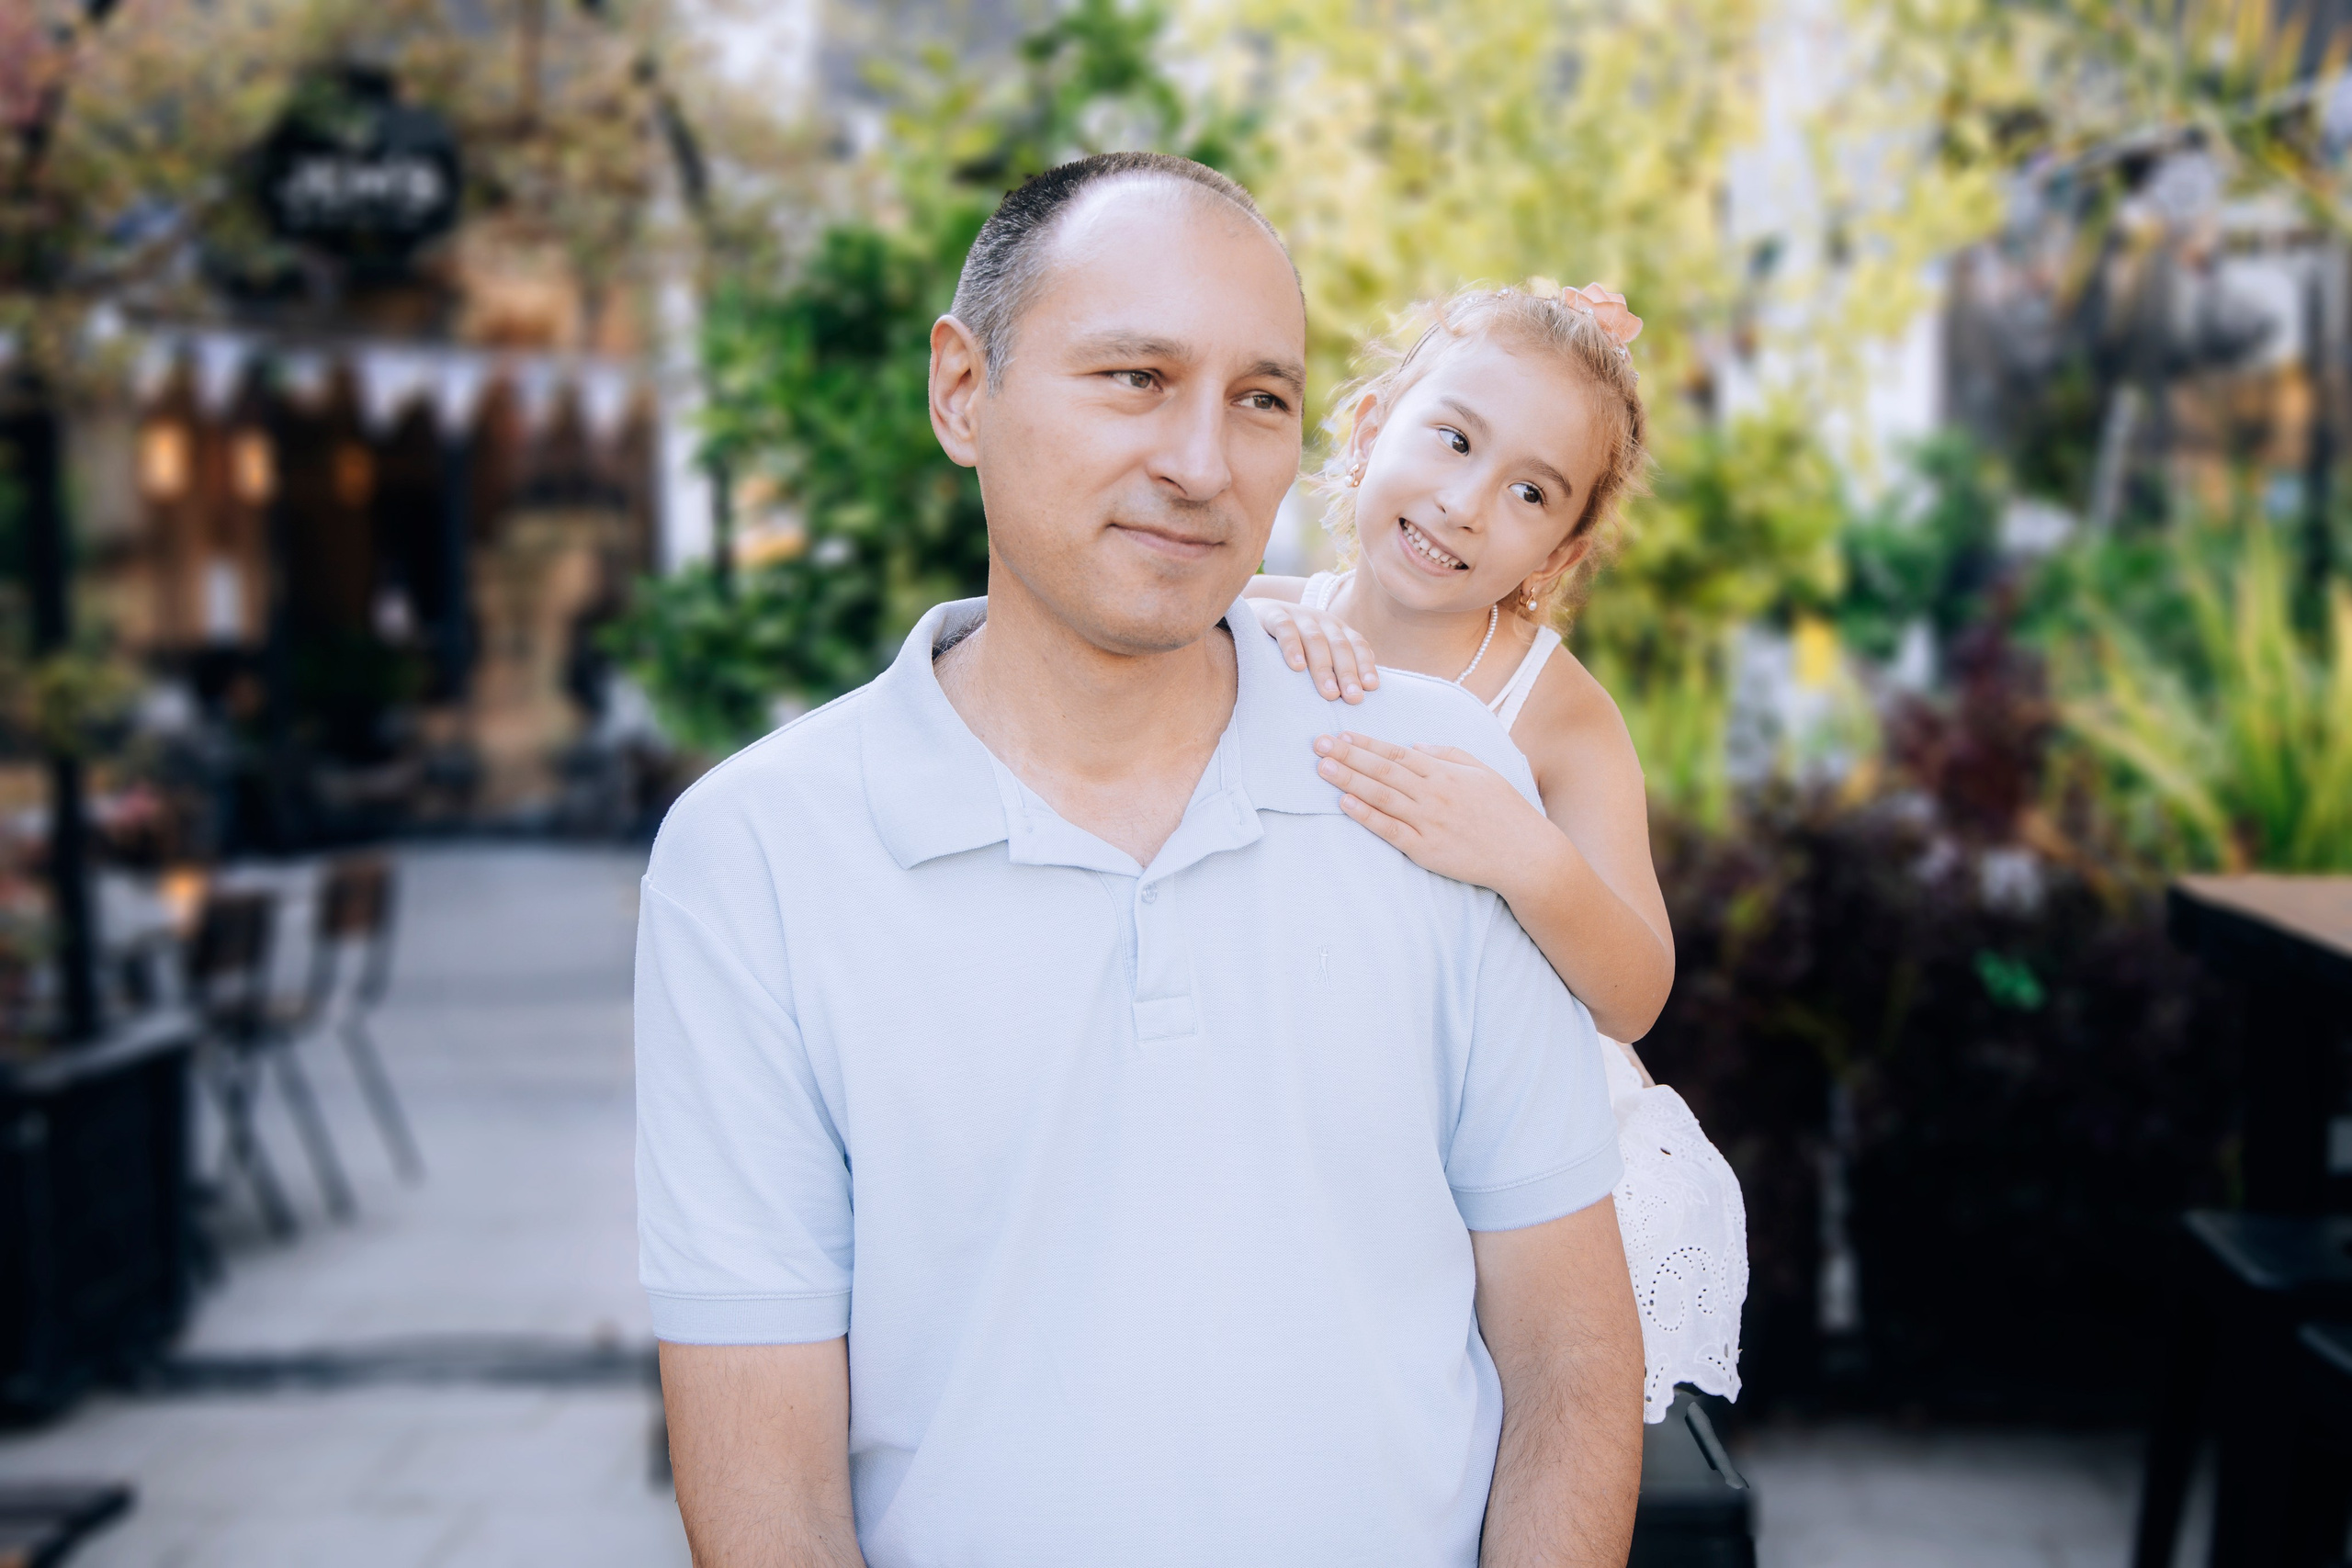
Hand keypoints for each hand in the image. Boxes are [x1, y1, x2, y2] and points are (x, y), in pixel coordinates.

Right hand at [1258, 601, 1379, 702]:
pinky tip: (1297, 666)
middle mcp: (1321, 620)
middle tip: (1352, 698)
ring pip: (1315, 640)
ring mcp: (1298, 615)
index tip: (1371, 688)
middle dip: (1348, 673)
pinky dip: (1292, 646)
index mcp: (1336, 629)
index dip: (1365, 665)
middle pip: (1339, 645)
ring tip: (1329, 693)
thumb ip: (1335, 667)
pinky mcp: (1273, 615)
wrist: (1254, 614)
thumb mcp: (1316, 651)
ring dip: (1324, 667)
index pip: (1357, 644)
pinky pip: (1285, 629)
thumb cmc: (1291, 643)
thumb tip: (1360, 693)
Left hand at [1313, 731, 1558, 892]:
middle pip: (1382, 770)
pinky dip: (1366, 815)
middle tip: (1318, 743)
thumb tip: (1415, 746)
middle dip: (1347, 755)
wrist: (1525, 855)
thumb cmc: (1506, 812)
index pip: (1397, 754)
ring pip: (1381, 795)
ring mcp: (1428, 821)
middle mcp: (1434, 793)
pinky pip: (1389, 829)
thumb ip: (1449, 755)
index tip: (1342, 735)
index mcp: (1446, 773)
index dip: (1367, 744)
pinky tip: (1344, 803)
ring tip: (1322, 768)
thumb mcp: (1483, 773)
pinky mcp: (1425, 849)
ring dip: (1349, 780)